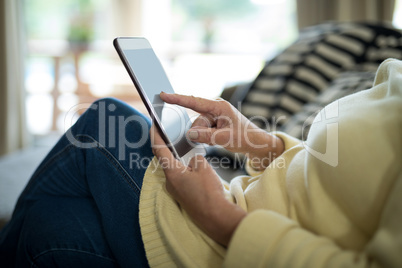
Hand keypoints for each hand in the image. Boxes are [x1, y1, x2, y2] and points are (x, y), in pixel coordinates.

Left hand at [150, 125, 245, 245]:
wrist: (216, 216)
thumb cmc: (209, 192)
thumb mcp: (203, 167)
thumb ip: (195, 158)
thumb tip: (192, 160)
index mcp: (172, 172)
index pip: (159, 149)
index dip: (155, 135)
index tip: (153, 124)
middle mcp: (169, 182)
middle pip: (166, 159)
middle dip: (170, 146)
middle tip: (173, 134)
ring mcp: (175, 190)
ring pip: (175, 169)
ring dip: (180, 159)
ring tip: (188, 149)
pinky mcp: (182, 196)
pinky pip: (181, 178)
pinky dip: (185, 170)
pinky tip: (195, 167)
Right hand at [160, 92, 283, 169]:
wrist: (256, 143)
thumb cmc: (245, 137)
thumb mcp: (226, 138)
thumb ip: (207, 136)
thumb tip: (190, 134)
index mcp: (219, 106)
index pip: (194, 102)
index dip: (177, 99)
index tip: (163, 94)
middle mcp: (215, 108)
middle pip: (196, 121)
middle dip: (202, 132)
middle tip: (218, 138)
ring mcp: (214, 116)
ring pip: (198, 128)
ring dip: (205, 136)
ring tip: (221, 138)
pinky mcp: (214, 122)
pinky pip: (202, 130)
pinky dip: (207, 137)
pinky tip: (218, 138)